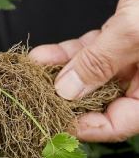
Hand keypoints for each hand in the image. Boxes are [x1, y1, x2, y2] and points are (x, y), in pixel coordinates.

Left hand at [29, 0, 138, 141]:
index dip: (86, 127)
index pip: (121, 122)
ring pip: (90, 73)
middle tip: (31, 99)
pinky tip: (41, 56)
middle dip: (64, 98)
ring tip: (28, 73)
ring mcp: (132, 56)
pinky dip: (67, 53)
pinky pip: (90, 51)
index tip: (50, 124)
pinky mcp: (121, 36)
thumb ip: (100, 63)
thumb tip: (66, 93)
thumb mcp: (135, 30)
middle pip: (101, 100)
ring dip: (58, 72)